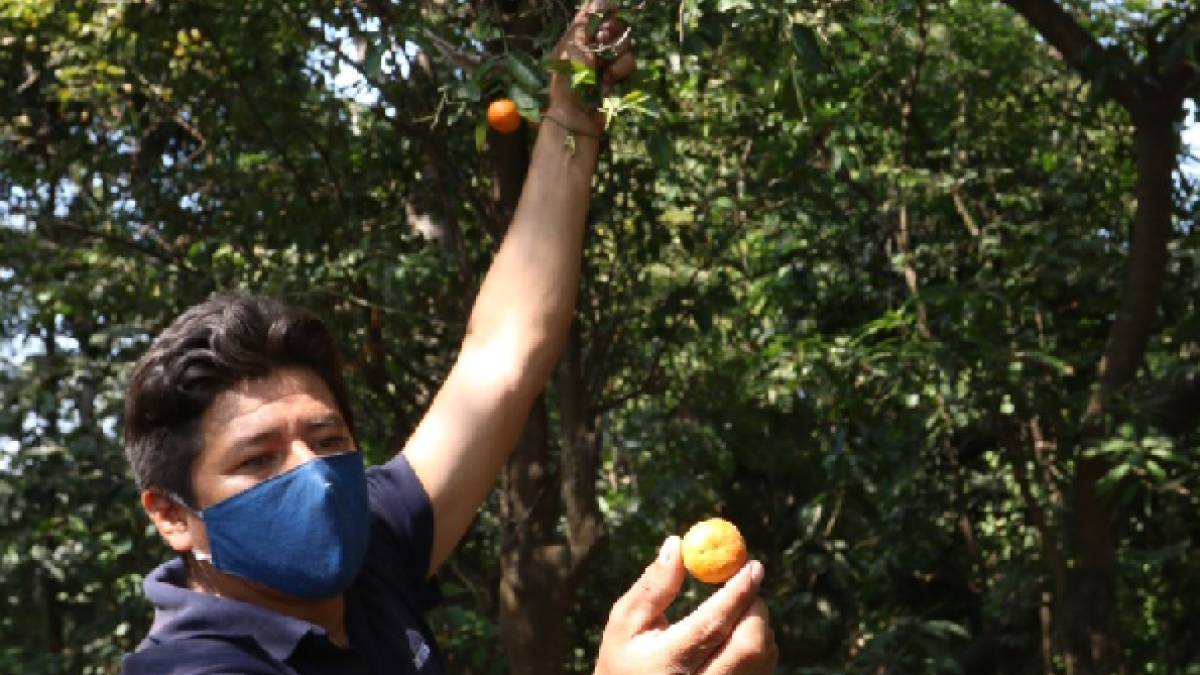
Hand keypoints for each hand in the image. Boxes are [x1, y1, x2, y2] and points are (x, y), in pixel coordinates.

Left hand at [547, 0, 636, 135]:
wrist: (575, 117)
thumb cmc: (569, 79)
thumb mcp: (573, 45)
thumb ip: (587, 20)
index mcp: (577, 37)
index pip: (596, 14)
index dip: (606, 12)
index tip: (610, 14)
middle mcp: (592, 47)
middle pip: (616, 28)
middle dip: (613, 36)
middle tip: (603, 43)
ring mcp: (605, 63)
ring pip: (626, 47)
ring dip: (617, 59)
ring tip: (604, 74)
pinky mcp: (616, 78)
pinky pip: (629, 65)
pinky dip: (620, 73)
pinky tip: (608, 84)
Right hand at [595, 536, 778, 674]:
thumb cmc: (625, 659)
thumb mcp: (625, 623)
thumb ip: (653, 586)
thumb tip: (677, 544)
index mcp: (666, 664)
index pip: (711, 625)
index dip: (736, 592)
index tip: (752, 565)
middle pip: (748, 646)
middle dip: (755, 609)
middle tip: (749, 585)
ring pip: (761, 659)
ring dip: (758, 627)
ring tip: (736, 614)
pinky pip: (763, 671)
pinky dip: (759, 648)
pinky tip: (737, 639)